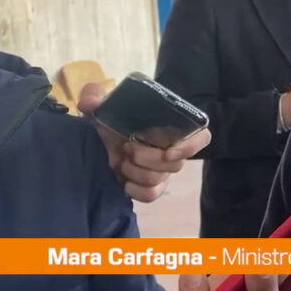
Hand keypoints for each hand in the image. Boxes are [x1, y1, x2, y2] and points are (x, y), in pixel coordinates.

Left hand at [78, 82, 211, 202]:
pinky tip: (123, 182)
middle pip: (176, 164)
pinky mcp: (150, 187)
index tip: (169, 152)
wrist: (97, 142)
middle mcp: (172, 150)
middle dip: (148, 158)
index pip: (201, 138)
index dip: (191, 147)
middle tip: (127, 147)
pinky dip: (136, 191)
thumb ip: (94, 96)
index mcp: (172, 128)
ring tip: (122, 163)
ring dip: (138, 173)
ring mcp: (162, 171)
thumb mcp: (102, 104)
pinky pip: (151, 195)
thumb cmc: (109, 120)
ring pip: (161, 180)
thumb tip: (89, 103)